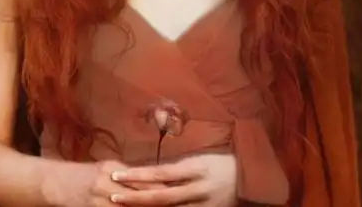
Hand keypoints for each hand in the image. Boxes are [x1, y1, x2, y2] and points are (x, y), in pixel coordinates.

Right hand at [42, 159, 167, 206]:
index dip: (163, 189)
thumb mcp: (105, 169)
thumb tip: (153, 180)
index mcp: (114, 168)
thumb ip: (127, 175)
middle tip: (178, 206)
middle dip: (158, 203)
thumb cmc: (82, 176)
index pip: (145, 179)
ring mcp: (98, 198)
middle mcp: (107, 181)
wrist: (53, 183)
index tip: (181, 195)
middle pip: (139, 196)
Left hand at [109, 153, 237, 206]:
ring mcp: (202, 206)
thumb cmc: (220, 163)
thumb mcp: (198, 159)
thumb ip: (176, 167)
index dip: (138, 174)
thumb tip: (149, 171)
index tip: (117, 175)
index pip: (160, 172)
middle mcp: (197, 188)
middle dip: (135, 198)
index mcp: (195, 168)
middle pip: (161, 196)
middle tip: (112, 195)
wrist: (249, 179)